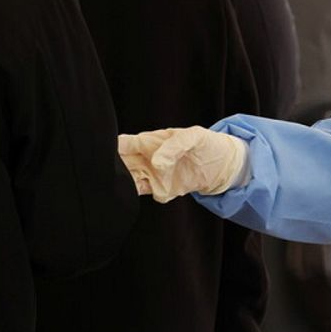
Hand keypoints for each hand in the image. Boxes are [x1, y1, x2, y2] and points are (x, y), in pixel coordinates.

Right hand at [118, 127, 248, 203]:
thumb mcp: (193, 136)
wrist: (224, 164)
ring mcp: (152, 175)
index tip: (106, 157)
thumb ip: (174, 146)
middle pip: (120, 165)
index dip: (111, 149)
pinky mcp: (162, 190)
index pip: (122, 144)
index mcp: (148, 141)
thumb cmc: (207, 143)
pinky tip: (150, 190)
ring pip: (128, 181)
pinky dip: (140, 195)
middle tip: (111, 176)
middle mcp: (145, 159)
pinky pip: (145, 194)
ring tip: (130, 184)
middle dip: (112, 170)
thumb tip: (156, 164)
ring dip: (124, 185)